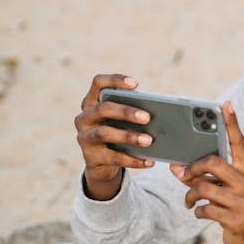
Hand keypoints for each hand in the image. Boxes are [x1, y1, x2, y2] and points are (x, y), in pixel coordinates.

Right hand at [74, 74, 154, 199]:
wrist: (102, 162)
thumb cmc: (118, 131)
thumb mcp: (121, 119)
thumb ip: (132, 111)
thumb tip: (160, 113)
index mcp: (92, 102)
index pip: (98, 83)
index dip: (115, 81)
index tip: (135, 84)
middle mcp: (84, 117)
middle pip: (103, 108)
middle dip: (126, 111)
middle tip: (147, 117)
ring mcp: (85, 137)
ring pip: (105, 133)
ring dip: (129, 136)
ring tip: (149, 140)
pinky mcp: (91, 157)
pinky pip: (113, 158)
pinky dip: (133, 159)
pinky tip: (149, 161)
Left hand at [171, 101, 243, 243]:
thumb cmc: (234, 207)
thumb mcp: (223, 189)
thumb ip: (203, 176)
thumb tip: (175, 168)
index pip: (239, 142)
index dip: (232, 124)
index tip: (225, 105)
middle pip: (213, 162)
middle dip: (193, 168)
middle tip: (183, 175)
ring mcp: (243, 200)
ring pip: (204, 187)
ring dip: (190, 194)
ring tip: (189, 200)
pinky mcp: (235, 218)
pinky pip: (205, 209)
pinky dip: (197, 210)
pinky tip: (199, 212)